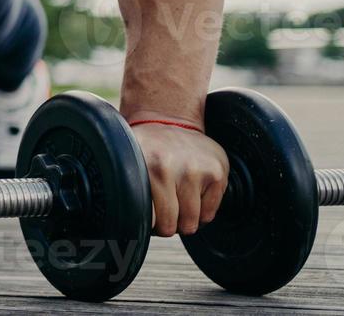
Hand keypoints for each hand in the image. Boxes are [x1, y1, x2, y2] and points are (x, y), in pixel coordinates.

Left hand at [131, 121, 229, 235]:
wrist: (170, 118)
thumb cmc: (146, 148)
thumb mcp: (128, 163)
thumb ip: (128, 189)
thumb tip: (124, 225)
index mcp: (146, 168)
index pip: (149, 219)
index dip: (147, 224)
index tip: (146, 218)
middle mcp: (171, 168)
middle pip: (171, 226)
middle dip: (167, 225)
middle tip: (163, 211)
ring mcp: (197, 170)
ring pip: (192, 223)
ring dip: (184, 219)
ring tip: (176, 201)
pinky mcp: (218, 173)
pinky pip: (209, 214)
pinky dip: (201, 211)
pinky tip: (192, 192)